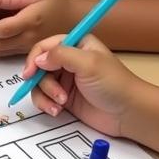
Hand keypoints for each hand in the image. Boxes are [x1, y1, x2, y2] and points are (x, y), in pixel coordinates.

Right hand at [23, 33, 142, 137]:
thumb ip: (61, 55)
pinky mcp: (64, 98)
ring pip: (39, 84)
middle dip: (42, 81)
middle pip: (39, 66)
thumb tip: (38, 60)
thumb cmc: (114, 84)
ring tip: (61, 104)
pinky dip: (46, 104)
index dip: (35, 59)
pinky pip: (44, 98)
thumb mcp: (88, 63)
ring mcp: (66, 80)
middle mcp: (68, 60)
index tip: (29, 74)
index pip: (45, 46)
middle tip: (55, 93)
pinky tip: (57, 111)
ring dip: (45, 95)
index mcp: (76, 45)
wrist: (129, 114)